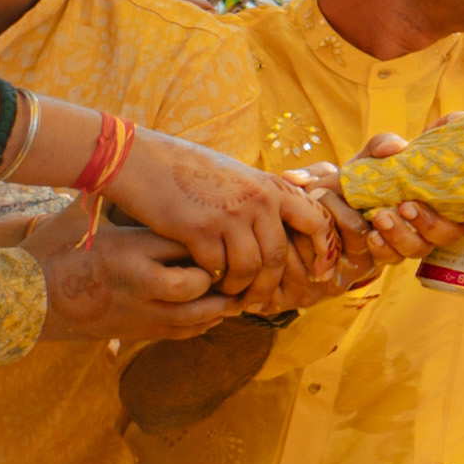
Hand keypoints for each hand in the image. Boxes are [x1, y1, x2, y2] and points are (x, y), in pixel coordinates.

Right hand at [35, 208, 226, 349]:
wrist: (23, 298)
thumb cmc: (52, 251)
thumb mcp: (77, 216)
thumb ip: (103, 192)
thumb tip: (109, 151)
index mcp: (127, 248)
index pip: (182, 242)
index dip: (207, 237)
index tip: (220, 229)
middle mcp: (136, 282)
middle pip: (194, 285)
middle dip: (217, 277)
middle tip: (233, 264)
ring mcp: (137, 311)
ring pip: (194, 316)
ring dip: (219, 305)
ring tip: (234, 289)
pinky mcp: (136, 332)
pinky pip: (182, 333)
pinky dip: (204, 323)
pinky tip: (215, 310)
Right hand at [106, 125, 346, 289]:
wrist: (140, 161)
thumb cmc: (187, 169)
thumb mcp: (236, 175)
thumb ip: (260, 198)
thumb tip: (282, 226)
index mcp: (271, 187)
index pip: (316, 221)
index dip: (322, 251)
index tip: (319, 276)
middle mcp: (258, 199)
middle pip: (277, 256)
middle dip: (268, 285)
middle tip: (258, 303)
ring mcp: (230, 214)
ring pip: (249, 268)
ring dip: (239, 288)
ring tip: (229, 294)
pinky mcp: (200, 229)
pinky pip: (217, 269)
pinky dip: (212, 281)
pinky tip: (205, 282)